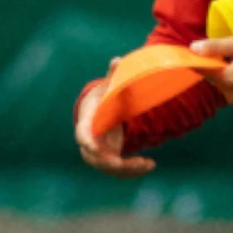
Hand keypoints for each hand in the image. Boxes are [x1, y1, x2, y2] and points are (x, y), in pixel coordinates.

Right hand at [74, 58, 155, 178]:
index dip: (88, 141)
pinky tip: (149, 165)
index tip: (96, 148)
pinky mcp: (108, 159)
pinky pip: (117, 170)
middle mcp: (90, 141)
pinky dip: (132, 171)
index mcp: (87, 122)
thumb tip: (117, 61)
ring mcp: (98, 152)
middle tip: (133, 162)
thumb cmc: (104, 96)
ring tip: (148, 164)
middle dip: (112, 163)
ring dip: (127, 170)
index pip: (83, 134)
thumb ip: (113, 75)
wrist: (99, 111)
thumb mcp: (109, 86)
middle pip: (95, 158)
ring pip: (108, 167)